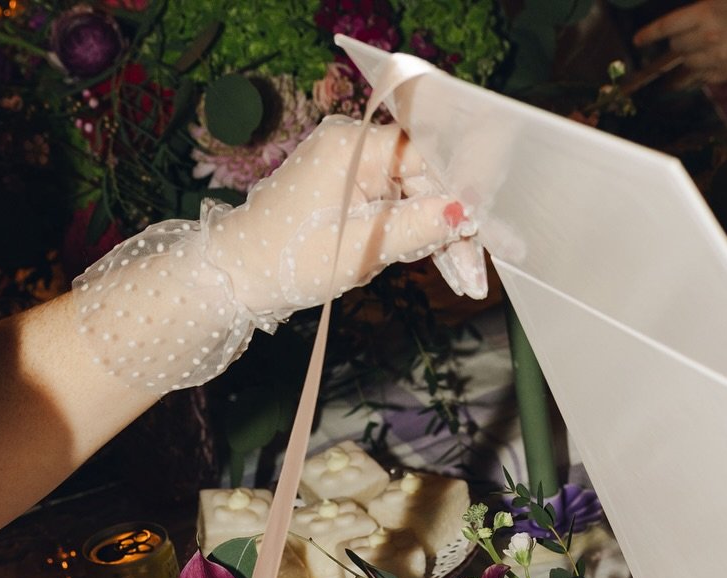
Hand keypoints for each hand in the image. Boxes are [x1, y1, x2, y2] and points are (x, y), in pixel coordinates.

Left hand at [209, 116, 483, 320]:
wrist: (239, 275)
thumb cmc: (291, 260)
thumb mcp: (363, 249)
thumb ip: (417, 226)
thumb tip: (464, 211)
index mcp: (355, 146)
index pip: (428, 156)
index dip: (462, 191)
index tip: (487, 228)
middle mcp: (355, 145)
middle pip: (425, 179)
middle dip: (455, 227)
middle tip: (477, 277)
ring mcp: (352, 166)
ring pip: (414, 196)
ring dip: (440, 238)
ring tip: (465, 283)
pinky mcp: (349, 189)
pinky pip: (395, 205)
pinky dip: (415, 235)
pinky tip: (442, 266)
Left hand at [634, 0, 726, 84]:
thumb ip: (701, 6)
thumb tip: (683, 17)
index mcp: (706, 12)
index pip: (667, 26)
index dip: (649, 34)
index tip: (637, 42)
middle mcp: (708, 36)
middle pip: (676, 47)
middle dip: (675, 43)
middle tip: (682, 39)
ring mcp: (717, 58)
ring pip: (686, 64)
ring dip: (686, 59)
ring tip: (694, 52)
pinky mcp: (725, 73)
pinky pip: (700, 77)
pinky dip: (697, 72)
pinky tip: (701, 66)